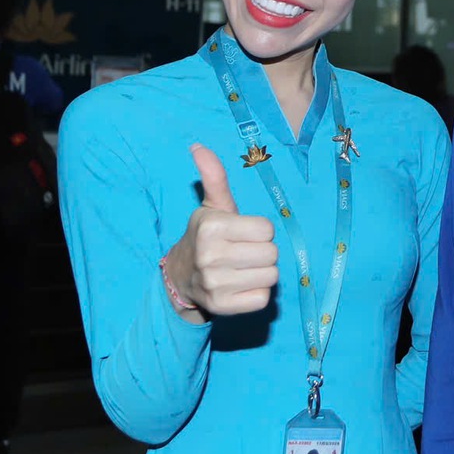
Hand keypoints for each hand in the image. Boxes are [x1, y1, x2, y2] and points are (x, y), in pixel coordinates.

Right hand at [162, 145, 278, 319]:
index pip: (267, 230)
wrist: (181, 276)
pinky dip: (258, 293)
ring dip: (263, 272)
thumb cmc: (206, 236)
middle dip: (263, 251)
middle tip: (245, 251)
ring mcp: (216, 284)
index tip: (244, 233)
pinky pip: (263, 298)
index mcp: (212, 228)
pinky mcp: (223, 307)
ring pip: (271, 276)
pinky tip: (241, 285)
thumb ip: (214, 177)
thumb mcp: (212, 206)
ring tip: (244, 268)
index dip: (260, 231)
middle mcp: (211, 257)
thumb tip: (198, 146)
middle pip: (272, 253)